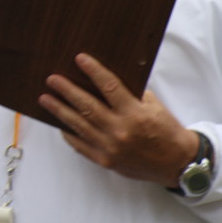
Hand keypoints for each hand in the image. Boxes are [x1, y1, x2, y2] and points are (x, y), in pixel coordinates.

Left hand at [38, 53, 199, 186]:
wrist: (176, 163)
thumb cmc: (165, 130)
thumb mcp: (153, 106)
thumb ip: (131, 94)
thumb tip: (104, 80)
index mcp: (135, 114)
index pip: (110, 87)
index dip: (93, 71)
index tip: (79, 58)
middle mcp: (120, 131)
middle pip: (87, 106)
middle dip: (67, 91)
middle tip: (52, 79)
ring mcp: (110, 148)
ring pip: (78, 125)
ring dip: (59, 110)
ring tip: (45, 98)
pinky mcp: (104, 161)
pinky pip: (80, 145)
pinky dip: (68, 133)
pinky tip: (58, 123)